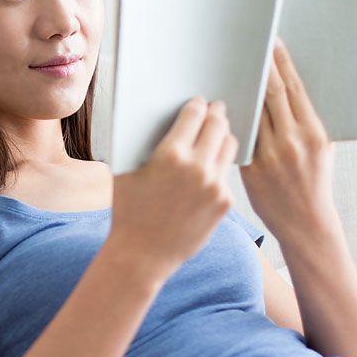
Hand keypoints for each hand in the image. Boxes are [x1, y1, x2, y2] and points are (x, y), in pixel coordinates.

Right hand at [110, 96, 238, 273]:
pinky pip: (226, 174)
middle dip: (216, 113)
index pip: (195, 113)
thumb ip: (144, 143)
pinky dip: (219, 167)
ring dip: (223, 136)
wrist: (142, 255)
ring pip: (229, 146)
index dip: (197, 104)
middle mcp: (198, 167)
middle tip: (216, 108)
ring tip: (218, 133)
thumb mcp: (126, 170)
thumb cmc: (129, 210)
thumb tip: (157, 117)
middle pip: (218, 124)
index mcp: (171, 154)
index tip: (198, 102)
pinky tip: (211, 166)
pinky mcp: (225, 203)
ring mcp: (215, 186)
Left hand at [239, 38, 337, 244]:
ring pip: (252, 114)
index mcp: (313, 133)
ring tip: (233, 70)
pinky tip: (225, 106)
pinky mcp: (251, 169)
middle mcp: (292, 141)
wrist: (305, 222)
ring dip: (242, 90)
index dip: (282, 64)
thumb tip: (292, 91)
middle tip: (248, 47)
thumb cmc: (315, 181)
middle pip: (271, 95)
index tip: (273, 44)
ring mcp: (270, 156)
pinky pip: (240, 137)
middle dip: (260, 69)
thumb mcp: (323, 149)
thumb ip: (308, 122)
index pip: (294, 90)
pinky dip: (234, 120)